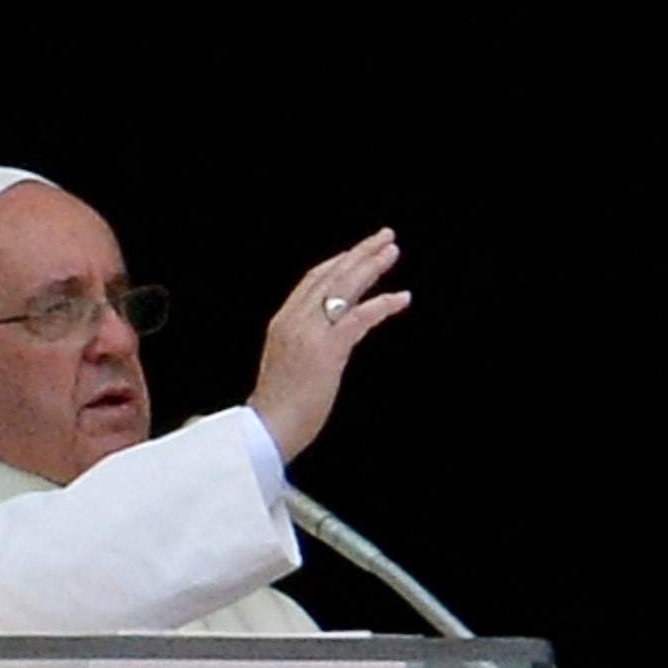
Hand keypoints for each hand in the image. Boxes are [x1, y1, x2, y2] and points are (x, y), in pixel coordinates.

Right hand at [247, 228, 410, 462]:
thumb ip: (305, 343)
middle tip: (385, 238)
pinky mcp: (328, 351)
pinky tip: (400, 298)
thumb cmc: (279, 406)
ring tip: (392, 253)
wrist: (266, 429)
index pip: (313, 280)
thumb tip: (330, 337)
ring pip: (344, 288)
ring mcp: (310, 334)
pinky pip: (359, 318)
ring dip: (371, 267)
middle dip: (360, 254)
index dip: (338, 262)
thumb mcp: (288, 363)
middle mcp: (294, 320)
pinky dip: (382, 305)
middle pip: (331, 275)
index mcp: (283, 322)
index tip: (359, 251)